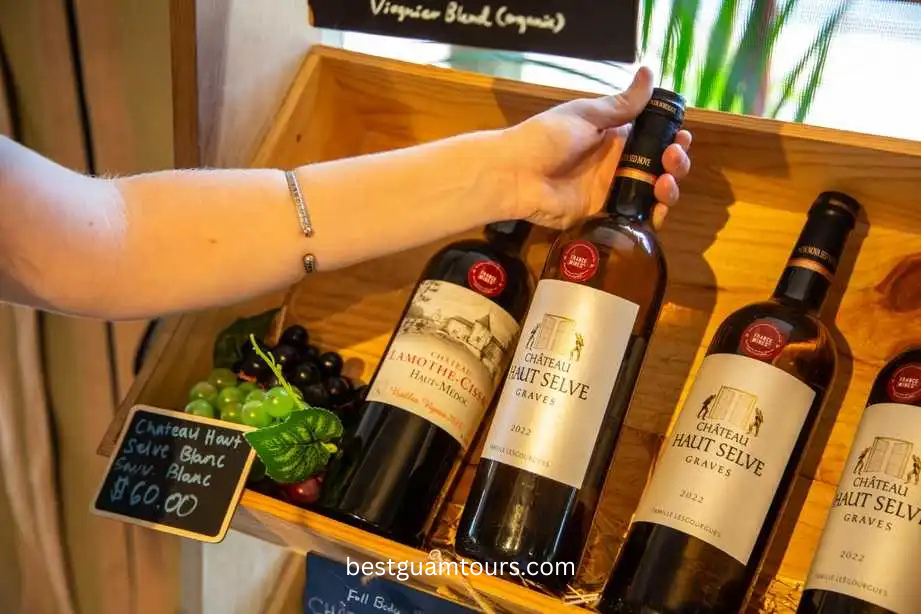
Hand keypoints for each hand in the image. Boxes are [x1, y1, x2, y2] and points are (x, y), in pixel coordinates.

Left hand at [505, 66, 691, 229]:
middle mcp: (618, 164)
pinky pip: (636, 218)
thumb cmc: (548, 138)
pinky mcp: (605, 215)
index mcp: (615, 137)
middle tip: (672, 158)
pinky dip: (653, 216)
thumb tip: (650, 72)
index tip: (681, 137)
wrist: (517, 174)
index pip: (654, 138)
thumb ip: (622, 103)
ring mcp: (612, 190)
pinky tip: (658, 209)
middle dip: (676, 162)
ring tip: (664, 182)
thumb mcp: (587, 115)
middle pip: (660, 167)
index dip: (672, 138)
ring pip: (654, 194)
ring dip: (670, 187)